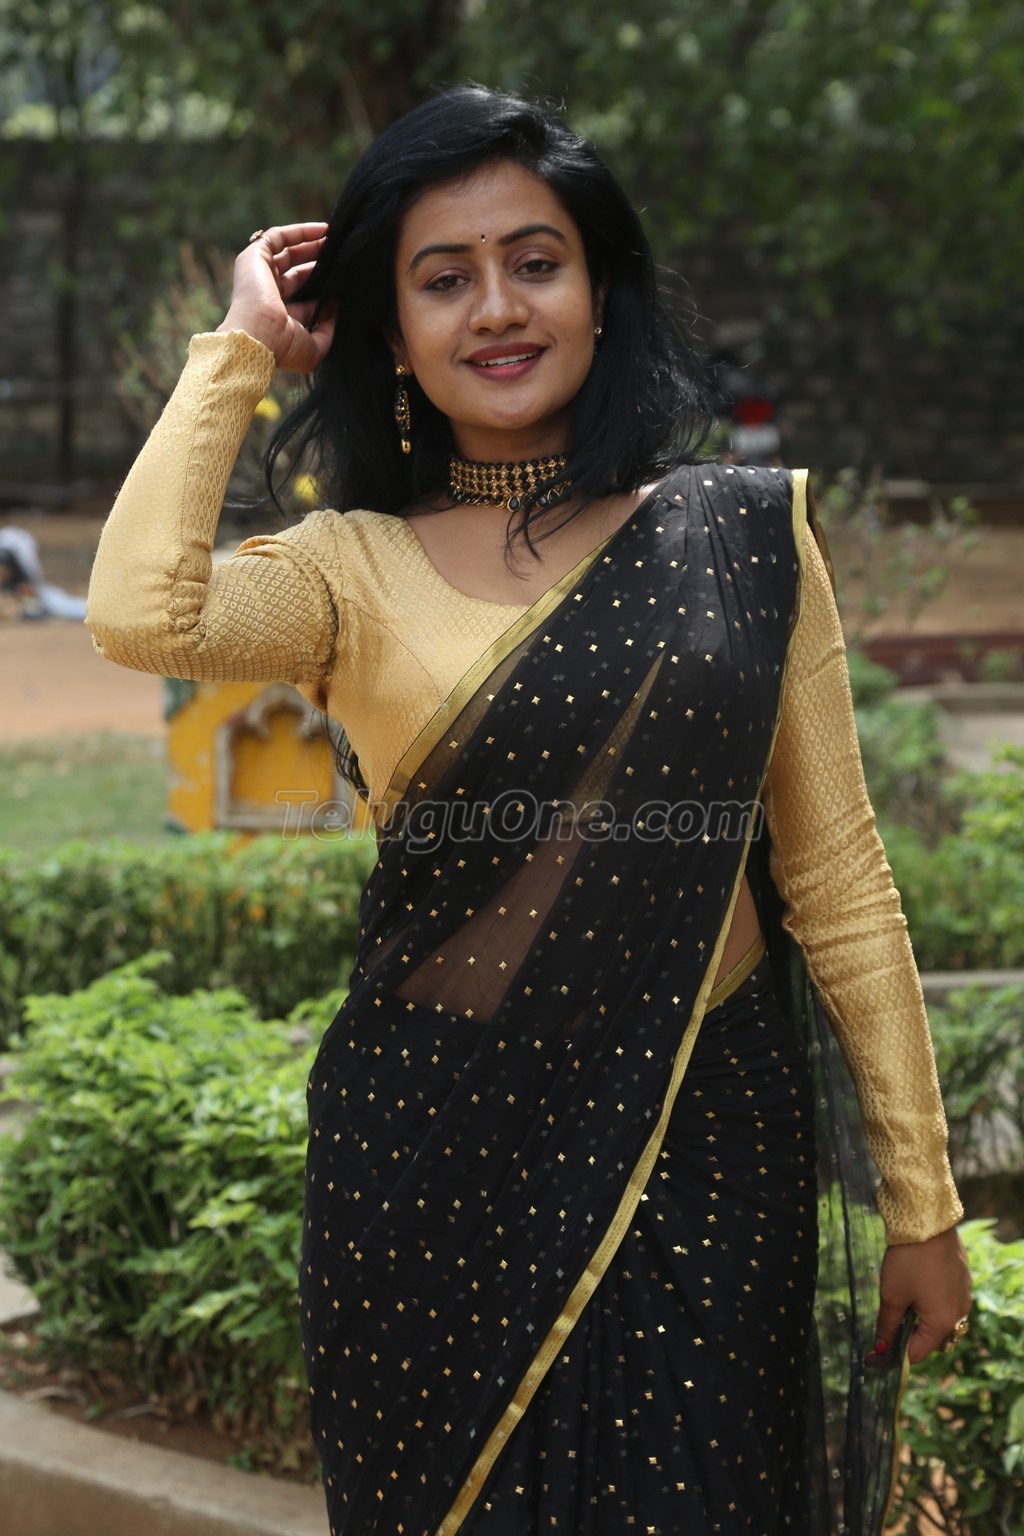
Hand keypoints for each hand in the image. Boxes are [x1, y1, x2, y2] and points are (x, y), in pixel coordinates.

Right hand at [216, 222, 335, 372]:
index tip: (344, 283)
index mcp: (279, 315)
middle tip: (342, 256)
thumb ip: (328, 334)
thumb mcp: (313, 349)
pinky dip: (300, 232)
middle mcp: (268, 293)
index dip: (324, 290)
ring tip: (336, 239)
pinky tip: (323, 230)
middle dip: (320, 261)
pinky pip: (278, 236)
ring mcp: (259, 274)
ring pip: (289, 251)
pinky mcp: (254, 257)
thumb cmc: (282, 347)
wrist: (258, 336)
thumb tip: (336, 312)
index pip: (304, 298)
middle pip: (297, 270)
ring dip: (312, 244)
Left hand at [867, 1224, 971, 1367]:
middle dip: (910, 1336)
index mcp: (942, 1322)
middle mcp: (959, 1313)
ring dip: (922, 1318)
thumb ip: (887, 1324)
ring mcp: (964, 1295)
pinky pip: (948, 1300)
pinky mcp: (963, 1279)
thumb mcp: (891, 1294)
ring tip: (902, 1299)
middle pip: (932, 1339)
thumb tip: (881, 1348)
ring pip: (941, 1319)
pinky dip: (932, 1301)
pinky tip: (916, 1283)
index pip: (918, 1354)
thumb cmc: (908, 1260)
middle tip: (888, 1320)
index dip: (895, 1355)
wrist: (928, 1221)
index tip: (875, 1352)